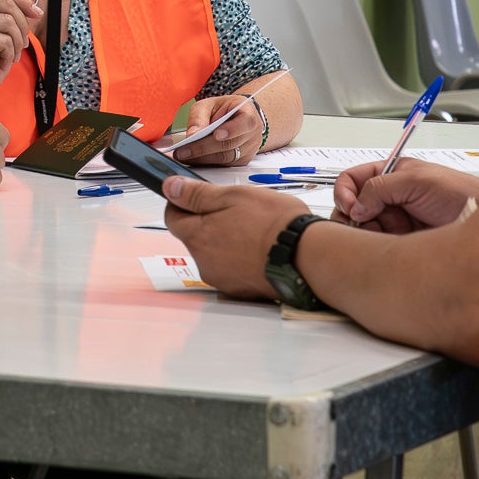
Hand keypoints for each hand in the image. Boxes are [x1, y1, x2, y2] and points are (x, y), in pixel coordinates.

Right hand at [0, 0, 39, 100]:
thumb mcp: (7, 31)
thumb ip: (16, 10)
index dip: (23, 0)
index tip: (37, 13)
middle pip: (7, 4)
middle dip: (22, 26)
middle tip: (21, 44)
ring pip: (8, 23)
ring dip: (16, 43)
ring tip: (10, 54)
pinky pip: (4, 40)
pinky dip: (9, 54)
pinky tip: (1, 61)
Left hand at [162, 178, 309, 297]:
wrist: (309, 257)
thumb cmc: (274, 223)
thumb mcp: (233, 196)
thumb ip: (197, 194)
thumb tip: (169, 187)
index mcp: (198, 236)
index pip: (172, 218)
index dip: (182, 203)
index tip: (196, 196)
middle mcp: (204, 262)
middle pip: (194, 237)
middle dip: (208, 222)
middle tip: (236, 211)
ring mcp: (223, 279)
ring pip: (213, 254)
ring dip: (225, 241)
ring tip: (254, 230)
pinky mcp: (242, 291)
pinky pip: (232, 270)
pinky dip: (240, 259)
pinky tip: (260, 249)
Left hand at [170, 93, 263, 166]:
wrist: (234, 117)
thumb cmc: (222, 109)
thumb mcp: (208, 104)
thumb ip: (199, 117)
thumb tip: (192, 134)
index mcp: (249, 113)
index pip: (246, 122)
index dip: (232, 130)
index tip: (216, 134)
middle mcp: (252, 133)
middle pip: (230, 144)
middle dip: (204, 148)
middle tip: (183, 150)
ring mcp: (249, 149)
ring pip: (226, 158)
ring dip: (202, 158)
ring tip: (183, 155)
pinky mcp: (241, 161)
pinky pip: (224, 164)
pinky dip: (206, 163)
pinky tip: (192, 159)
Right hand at [332, 160, 478, 233]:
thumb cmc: (460, 194)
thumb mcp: (417, 181)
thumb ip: (381, 187)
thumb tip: (355, 206)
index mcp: (391, 173)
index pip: (353, 179)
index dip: (345, 191)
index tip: (350, 206)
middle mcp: (390, 195)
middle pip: (354, 205)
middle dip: (354, 215)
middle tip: (362, 225)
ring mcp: (396, 218)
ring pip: (364, 226)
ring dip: (367, 231)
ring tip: (384, 234)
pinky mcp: (402, 239)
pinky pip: (379, 242)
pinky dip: (378, 244)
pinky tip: (391, 243)